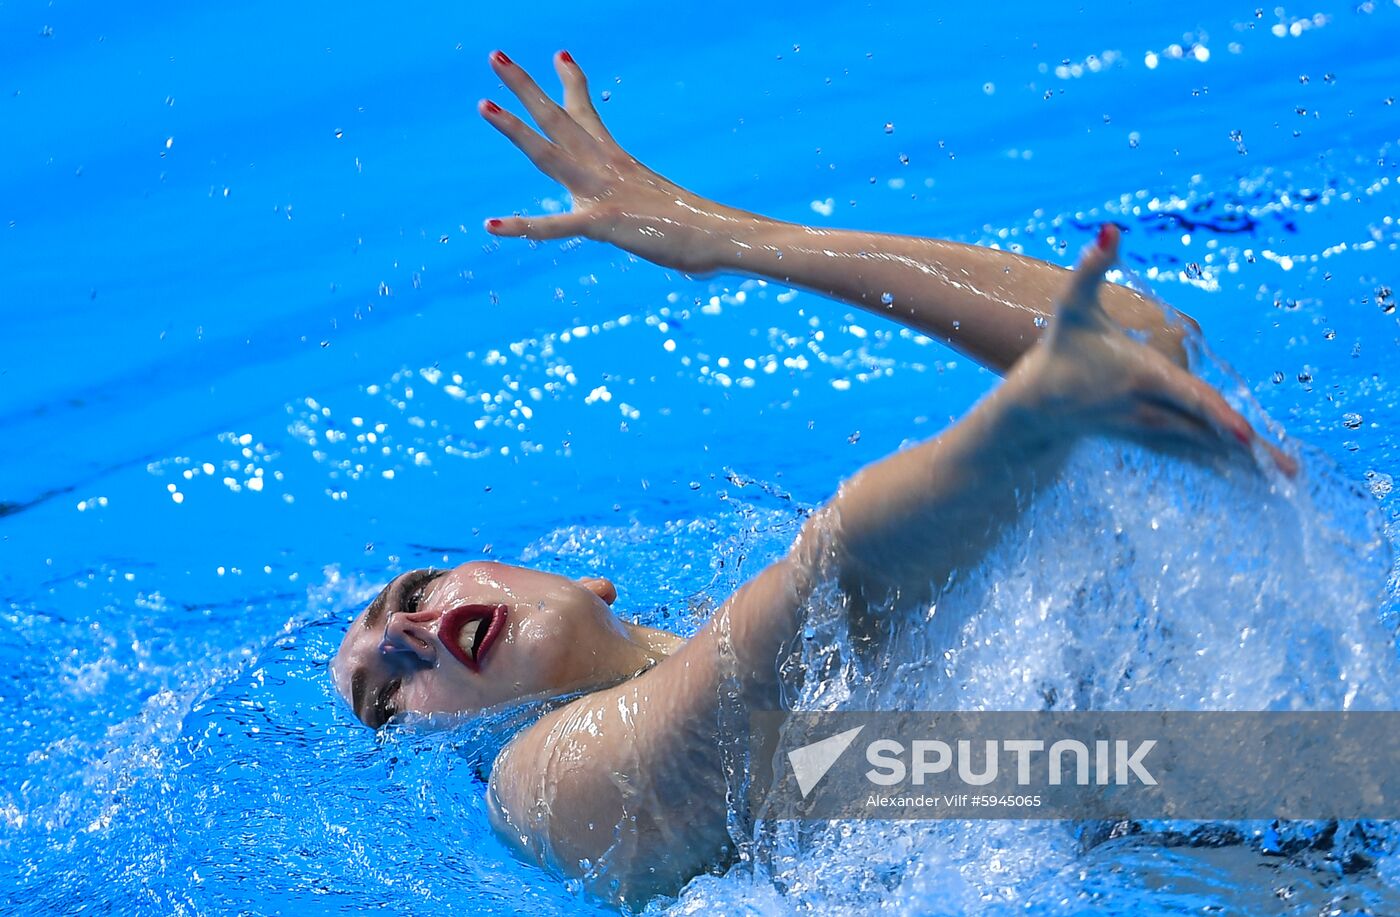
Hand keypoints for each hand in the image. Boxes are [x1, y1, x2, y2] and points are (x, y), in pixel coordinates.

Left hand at [479, 50, 742, 273]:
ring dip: (514, 129)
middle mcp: (605, 168)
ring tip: (483, 104)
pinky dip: (523, 226)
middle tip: (495, 56)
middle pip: (558, 119)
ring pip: (548, 153)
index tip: (559, 55)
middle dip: (524, 87)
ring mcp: (602, 192)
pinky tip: (492, 225)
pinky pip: (556, 225)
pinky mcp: (603, 223)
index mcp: (619, 162)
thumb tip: (666, 224)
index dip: (571, 84)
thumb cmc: (702, 229)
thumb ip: (651, 211)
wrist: (721, 235)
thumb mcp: (663, 208)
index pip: (587, 115)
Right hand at [1023, 225, 1296, 476]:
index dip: (1217, 414)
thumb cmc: (1060, 350)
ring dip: (1243, 464)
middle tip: (1289, 468)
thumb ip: (1090, 267)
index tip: (1245, 434)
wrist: (1035, 406)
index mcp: (1140, 377)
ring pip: (1204, 448)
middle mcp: (1149, 409)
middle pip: (1207, 430)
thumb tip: (1110, 230)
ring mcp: (1150, 430)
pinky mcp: (1151, 440)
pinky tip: (1252, 477)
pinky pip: (1194, 456)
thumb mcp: (1072, 306)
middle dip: (1247, 449)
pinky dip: (1223, 467)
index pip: (1186, 397)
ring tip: (1285, 477)